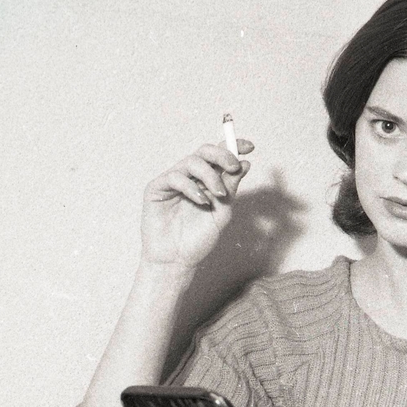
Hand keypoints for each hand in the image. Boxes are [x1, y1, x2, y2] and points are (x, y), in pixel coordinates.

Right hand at [140, 140, 253, 268]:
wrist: (177, 260)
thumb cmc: (199, 238)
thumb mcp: (223, 211)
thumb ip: (231, 188)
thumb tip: (244, 164)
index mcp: (207, 181)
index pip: (218, 156)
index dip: (233, 146)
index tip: (250, 147)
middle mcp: (190, 177)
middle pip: (204, 151)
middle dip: (222, 155)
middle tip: (234, 166)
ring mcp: (173, 181)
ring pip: (192, 161)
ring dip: (210, 175)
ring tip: (218, 195)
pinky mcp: (157, 188)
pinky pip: (175, 177)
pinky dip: (192, 187)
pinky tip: (201, 202)